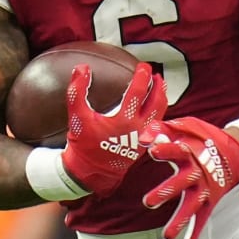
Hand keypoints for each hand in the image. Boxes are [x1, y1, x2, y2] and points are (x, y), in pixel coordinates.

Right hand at [60, 61, 166, 196]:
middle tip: (155, 74)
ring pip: (160, 115)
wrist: (89, 172)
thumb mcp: (76, 117)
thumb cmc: (83, 144)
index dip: (142, 76)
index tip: (143, 66)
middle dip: (158, 86)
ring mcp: (143, 139)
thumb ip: (77, 91)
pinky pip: (157, 126)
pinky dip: (158, 113)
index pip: (139, 92)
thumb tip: (82, 68)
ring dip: (161, 98)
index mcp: (124, 121)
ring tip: (160, 87)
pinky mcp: (143, 146)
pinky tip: (154, 107)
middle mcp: (138, 130)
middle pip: (157, 103)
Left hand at [144, 116, 238, 238]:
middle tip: (148, 202)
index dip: (165, 149)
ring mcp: (205, 188)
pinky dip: (196, 232)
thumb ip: (162, 130)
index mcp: (189, 152)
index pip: (176, 150)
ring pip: (191, 207)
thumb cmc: (203, 138)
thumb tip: (143, 140)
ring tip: (167, 236)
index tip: (153, 150)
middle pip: (181, 183)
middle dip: (165, 192)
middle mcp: (197, 172)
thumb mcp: (186, 127)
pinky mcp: (211, 200)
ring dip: (179, 221)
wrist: (237, 149)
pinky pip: (203, 219)